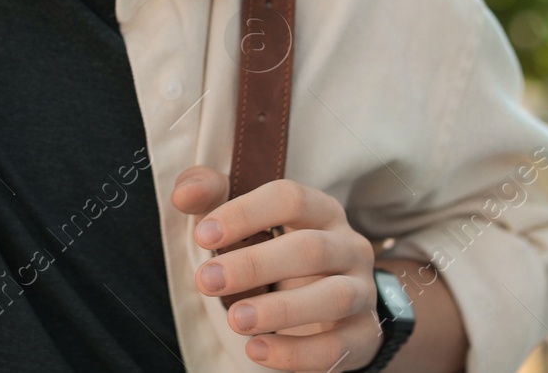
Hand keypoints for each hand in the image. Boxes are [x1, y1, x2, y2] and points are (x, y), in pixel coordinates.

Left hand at [171, 165, 382, 371]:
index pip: (291, 198)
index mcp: (321, 210)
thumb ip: (212, 195)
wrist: (335, 306)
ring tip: (234, 320)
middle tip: (205, 281)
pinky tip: (255, 350)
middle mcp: (349, 246)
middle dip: (254, 265)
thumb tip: (184, 196)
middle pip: (310, 248)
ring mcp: (362, 291)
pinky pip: (337, 346)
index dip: (246, 212)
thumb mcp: (247, 219)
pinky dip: (296, 353)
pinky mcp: (363, 335)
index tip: (202, 234)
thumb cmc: (278, 252)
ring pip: (333, 297)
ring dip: (280, 310)